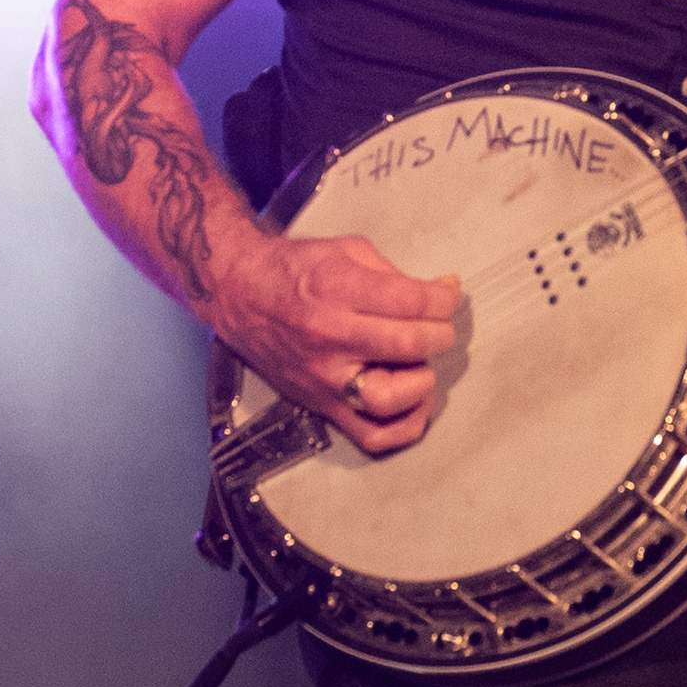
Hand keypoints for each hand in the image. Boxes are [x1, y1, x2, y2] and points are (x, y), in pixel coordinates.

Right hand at [213, 233, 462, 451]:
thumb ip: (397, 275)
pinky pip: (370, 435)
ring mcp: (323, 376)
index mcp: (335, 290)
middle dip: (439, 332)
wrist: (238, 293)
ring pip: (391, 397)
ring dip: (422, 379)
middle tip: (438, 326)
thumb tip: (443, 291)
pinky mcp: (320, 403)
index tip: (448, 296)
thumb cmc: (289, 271)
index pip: (412, 302)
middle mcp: (328, 337)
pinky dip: (403, 426)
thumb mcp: (346, 251)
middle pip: (408, 344)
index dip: (444, 299)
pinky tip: (413, 402)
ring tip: (420, 362)